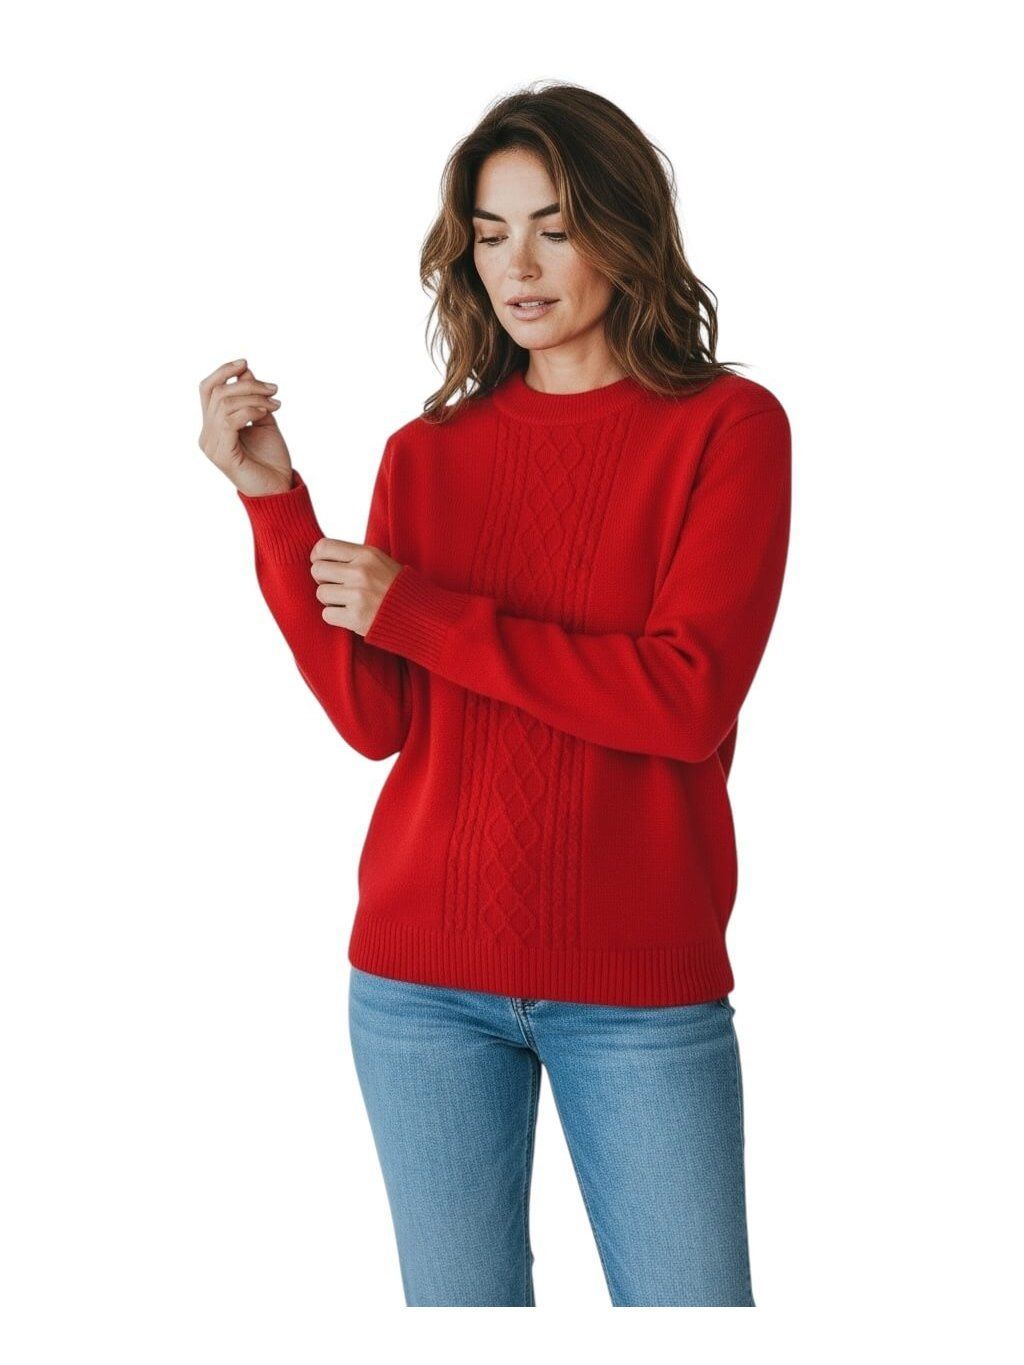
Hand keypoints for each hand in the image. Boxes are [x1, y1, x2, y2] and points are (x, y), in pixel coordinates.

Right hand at [197, 357, 293, 495]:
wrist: (279, 487)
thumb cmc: (272, 458)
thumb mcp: (264, 420)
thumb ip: (253, 397)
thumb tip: (245, 370)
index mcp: (213, 426)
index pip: (208, 390)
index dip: (223, 372)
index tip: (246, 362)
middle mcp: (207, 435)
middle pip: (218, 392)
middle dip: (247, 384)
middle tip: (273, 388)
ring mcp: (211, 445)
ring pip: (224, 403)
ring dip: (254, 396)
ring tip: (275, 403)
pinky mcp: (221, 454)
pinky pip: (230, 420)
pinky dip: (251, 410)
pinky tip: (267, 413)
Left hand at [310, 537, 403, 636]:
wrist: (421, 616)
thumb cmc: (398, 588)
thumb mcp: (381, 561)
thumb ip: (354, 557)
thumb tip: (320, 555)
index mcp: (367, 555)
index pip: (324, 547)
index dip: (318, 557)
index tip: (324, 565)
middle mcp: (361, 572)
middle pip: (317, 570)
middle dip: (323, 579)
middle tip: (336, 586)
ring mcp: (358, 595)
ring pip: (321, 593)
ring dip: (330, 600)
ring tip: (347, 601)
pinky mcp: (356, 618)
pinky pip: (327, 614)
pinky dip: (335, 616)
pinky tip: (350, 614)